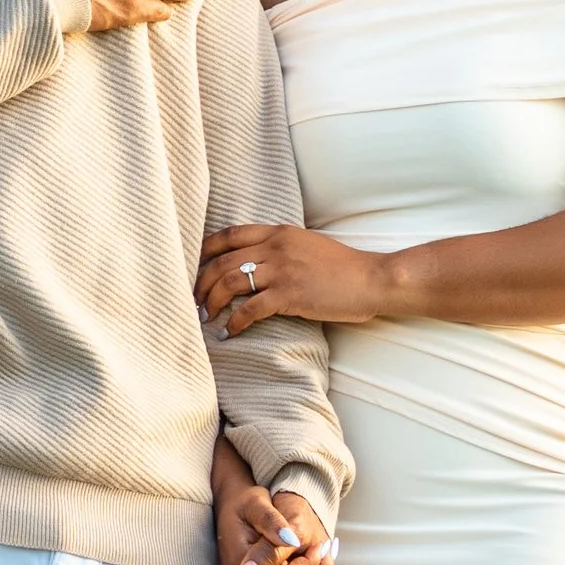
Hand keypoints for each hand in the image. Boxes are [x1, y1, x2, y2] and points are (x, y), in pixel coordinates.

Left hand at [199, 222, 391, 337]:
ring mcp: (282, 270)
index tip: (194, 265)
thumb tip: (256, 263)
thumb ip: (282, 248)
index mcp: (279, 232)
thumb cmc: (343, 267)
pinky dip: (234, 322)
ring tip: (205, 316)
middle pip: (223, 261)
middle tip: (194, 299)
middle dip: (202, 282)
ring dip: (212, 301)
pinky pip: (250, 309)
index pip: (230, 234)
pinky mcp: (289, 295)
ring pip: (230, 282)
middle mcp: (276, 247)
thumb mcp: (308, 245)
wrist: (371, 279)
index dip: (206, 249)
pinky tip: (230, 332)